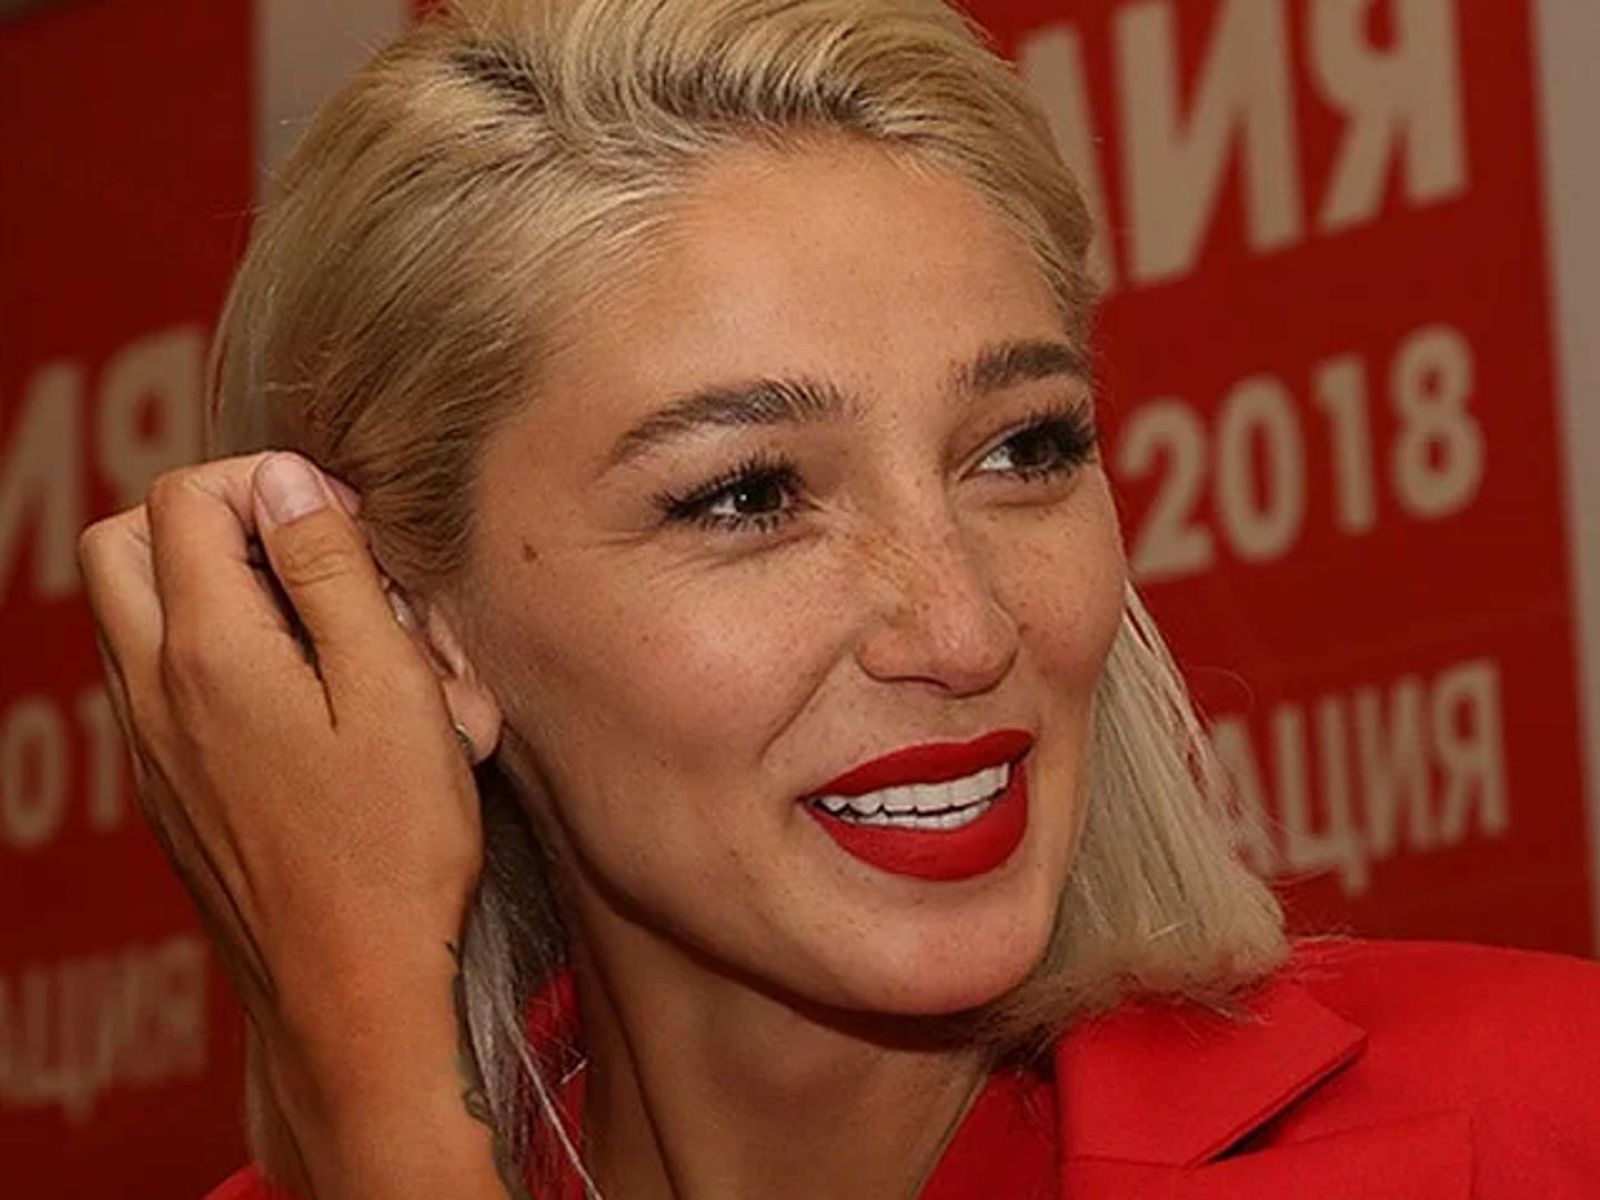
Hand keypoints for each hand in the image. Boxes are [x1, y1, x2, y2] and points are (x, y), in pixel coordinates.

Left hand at [77, 452, 491, 1192]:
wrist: (353, 989)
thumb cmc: (392, 845)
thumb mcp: (392, 687)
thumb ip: (330, 572)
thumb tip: (283, 479)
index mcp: (210, 654)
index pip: (185, 501)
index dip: (265, 482)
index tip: (341, 521)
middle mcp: (155, 694)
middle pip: (116, 545)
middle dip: (205, 519)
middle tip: (302, 554)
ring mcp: (151, 750)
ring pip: (131, 618)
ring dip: (208, 591)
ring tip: (317, 634)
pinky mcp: (168, 795)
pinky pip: (158, 688)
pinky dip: (213, 659)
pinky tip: (306, 707)